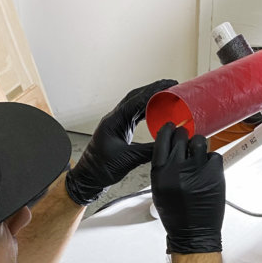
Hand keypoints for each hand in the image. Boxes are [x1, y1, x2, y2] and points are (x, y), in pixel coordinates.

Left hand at [65, 80, 176, 205]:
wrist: (89, 178)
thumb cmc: (101, 169)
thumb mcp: (128, 160)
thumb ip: (149, 151)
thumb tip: (168, 142)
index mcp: (114, 121)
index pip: (136, 100)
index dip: (154, 91)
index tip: (169, 85)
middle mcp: (115, 118)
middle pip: (136, 97)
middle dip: (154, 89)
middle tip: (172, 85)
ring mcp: (117, 123)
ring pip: (136, 105)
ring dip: (152, 98)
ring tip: (168, 95)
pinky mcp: (121, 130)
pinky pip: (136, 115)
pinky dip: (148, 111)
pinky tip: (158, 111)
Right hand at [151, 123, 224, 253]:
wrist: (193, 233)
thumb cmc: (175, 214)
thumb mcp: (159, 189)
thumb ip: (164, 167)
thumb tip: (171, 148)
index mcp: (160, 172)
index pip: (163, 140)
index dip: (168, 130)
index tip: (171, 127)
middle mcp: (177, 169)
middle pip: (181, 137)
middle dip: (184, 136)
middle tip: (187, 142)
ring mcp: (197, 170)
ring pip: (199, 141)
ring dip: (199, 145)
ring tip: (198, 156)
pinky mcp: (214, 174)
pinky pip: (214, 155)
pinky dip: (212, 160)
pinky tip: (208, 170)